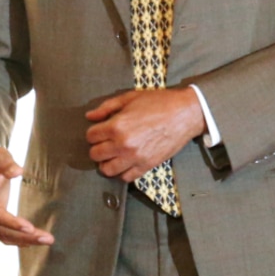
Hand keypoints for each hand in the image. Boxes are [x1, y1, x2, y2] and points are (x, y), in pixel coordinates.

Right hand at [0, 145, 54, 245]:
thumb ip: (6, 163)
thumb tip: (17, 171)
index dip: (11, 222)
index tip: (29, 227)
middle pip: (2, 229)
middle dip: (25, 236)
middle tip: (47, 238)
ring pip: (5, 236)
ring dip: (26, 240)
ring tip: (47, 240)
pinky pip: (5, 235)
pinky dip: (20, 240)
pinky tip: (35, 241)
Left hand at [84, 87, 205, 180]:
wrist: (184, 114)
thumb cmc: (158, 103)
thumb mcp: (129, 98)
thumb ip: (106, 107)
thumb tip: (89, 116)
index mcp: (117, 126)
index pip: (90, 136)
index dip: (93, 132)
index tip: (99, 131)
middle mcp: (124, 144)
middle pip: (95, 154)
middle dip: (97, 147)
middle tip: (104, 142)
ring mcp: (135, 157)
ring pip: (107, 170)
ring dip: (106, 162)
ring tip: (112, 154)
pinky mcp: (147, 166)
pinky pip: (126, 177)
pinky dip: (122, 172)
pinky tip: (124, 162)